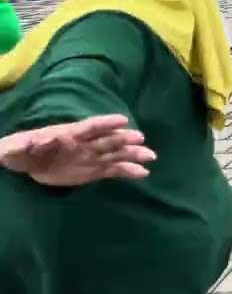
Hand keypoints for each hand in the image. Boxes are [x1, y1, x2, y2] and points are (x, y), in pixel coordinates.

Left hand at [0, 115, 155, 185]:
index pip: (90, 127)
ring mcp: (93, 156)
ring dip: (133, 154)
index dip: (106, 123)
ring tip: (151, 157)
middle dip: (123, 138)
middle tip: (140, 139)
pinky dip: (129, 171)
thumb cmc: (22, 152)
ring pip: (116, 153)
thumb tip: (35, 142)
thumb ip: (27, 145)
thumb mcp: (20, 148)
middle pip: (107, 139)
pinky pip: (115, 170)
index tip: (122, 120)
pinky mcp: (95, 170)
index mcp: (70, 134)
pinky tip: (144, 173)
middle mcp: (86, 144)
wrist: (27, 164)